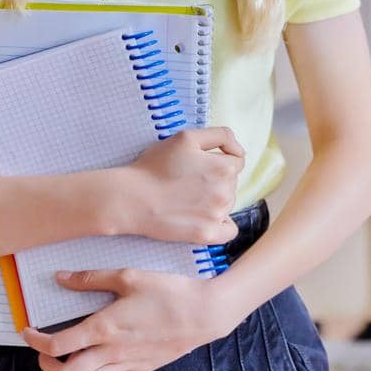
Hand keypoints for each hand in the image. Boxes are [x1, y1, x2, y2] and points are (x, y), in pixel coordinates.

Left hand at [22, 269, 237, 370]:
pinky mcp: (140, 368)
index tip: (28, 331)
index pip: (58, 345)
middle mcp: (112, 352)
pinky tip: (98, 355)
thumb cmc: (169, 293)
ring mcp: (127, 363)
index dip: (36, 341)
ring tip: (69, 354)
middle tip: (44, 349)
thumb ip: (92, 278)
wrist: (204, 314)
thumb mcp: (129, 276)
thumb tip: (62, 277)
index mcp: (104, 329)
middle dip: (47, 365)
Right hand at [117, 127, 243, 243]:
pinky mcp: (207, 234)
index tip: (200, 164)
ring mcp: (217, 215)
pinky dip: (222, 225)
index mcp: (224, 167)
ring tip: (187, 198)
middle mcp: (226, 192)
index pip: (237, 160)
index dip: (218, 159)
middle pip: (232, 182)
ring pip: (228, 203)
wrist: (131, 198)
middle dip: (215, 179)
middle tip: (188, 181)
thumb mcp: (186, 137)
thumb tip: (238, 149)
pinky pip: (229, 231)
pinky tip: (205, 218)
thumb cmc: (154, 167)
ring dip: (214, 200)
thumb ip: (220, 135)